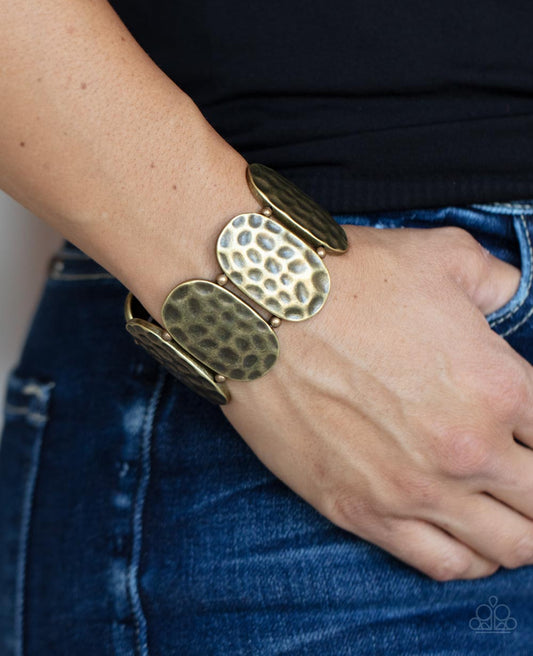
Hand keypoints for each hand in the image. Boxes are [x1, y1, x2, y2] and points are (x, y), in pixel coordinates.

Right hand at [222, 224, 532, 580]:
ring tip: (510, 512)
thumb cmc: (348, 278)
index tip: (532, 433)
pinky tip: (469, 540)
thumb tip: (510, 291)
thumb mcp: (442, 255)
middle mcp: (468, 451)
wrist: (257, 307)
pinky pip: (443, 565)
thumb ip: (496, 280)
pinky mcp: (362, 512)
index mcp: (500, 388)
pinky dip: (471, 560)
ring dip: (520, 532)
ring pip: (508, 548)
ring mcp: (415, 490)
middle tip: (526, 472)